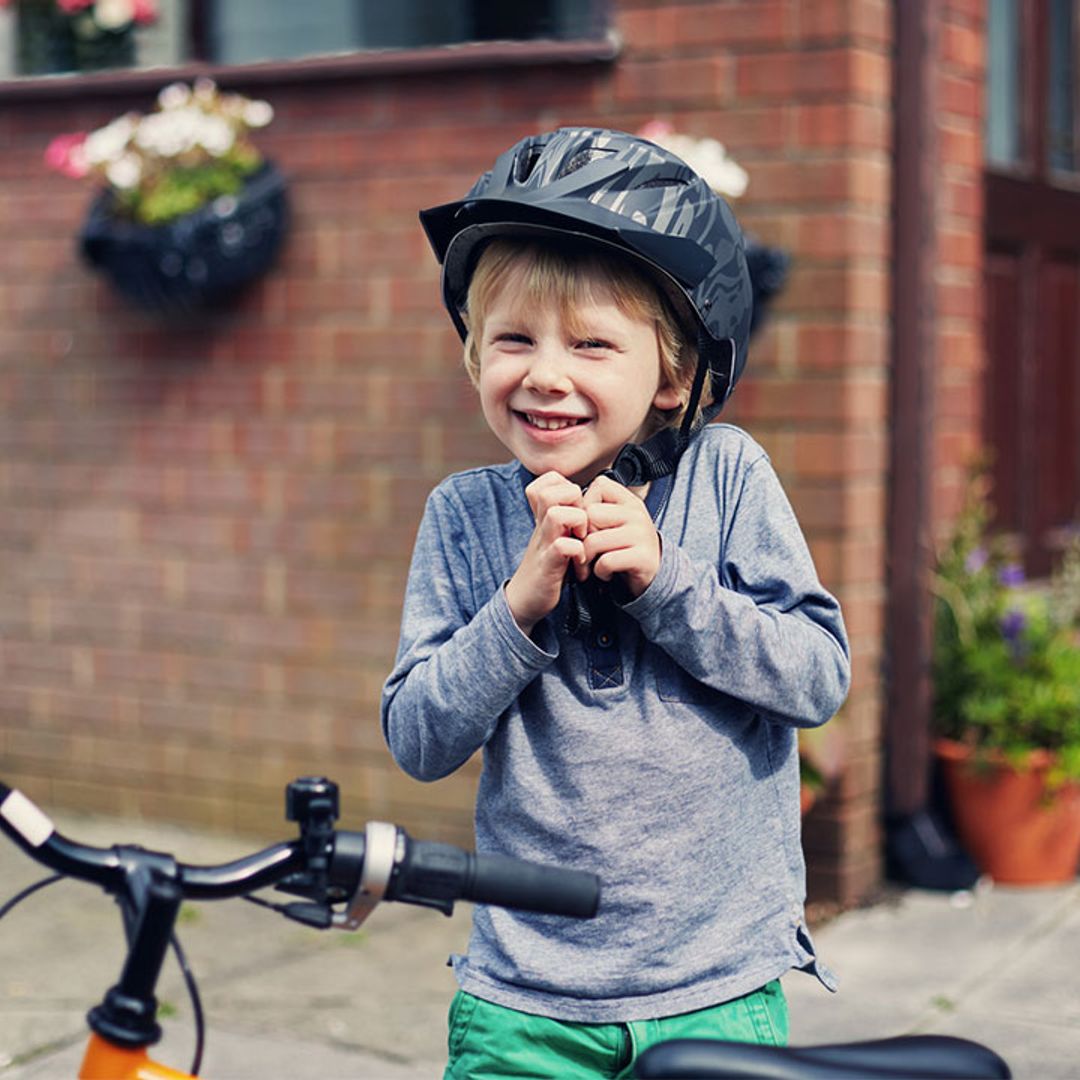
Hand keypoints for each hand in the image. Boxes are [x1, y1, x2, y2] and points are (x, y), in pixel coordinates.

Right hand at [505, 472, 587, 634]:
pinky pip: (562, 546)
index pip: (548, 480)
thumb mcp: (556, 534)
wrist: (526, 599)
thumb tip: (592, 498)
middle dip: (575, 501)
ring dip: (577, 523)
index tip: (578, 507)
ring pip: (555, 513)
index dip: (566, 485)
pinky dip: (576, 552)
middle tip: (583, 523)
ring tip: (582, 540)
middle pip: (550, 491)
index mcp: (545, 516)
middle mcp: (541, 526)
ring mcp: (542, 544)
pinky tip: (579, 563)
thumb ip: (567, 515)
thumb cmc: (549, 566)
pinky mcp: (547, 565)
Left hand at [581, 475, 660, 598]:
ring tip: (595, 562)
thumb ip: (595, 509)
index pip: (599, 486)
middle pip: (590, 514)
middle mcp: (637, 514)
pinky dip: (600, 572)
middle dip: (582, 535)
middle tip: (588, 549)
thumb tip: (568, 506)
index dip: (586, 505)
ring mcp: (641, 534)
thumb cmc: (623, 547)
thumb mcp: (613, 522)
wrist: (652, 574)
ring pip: (593, 541)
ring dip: (587, 558)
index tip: (590, 525)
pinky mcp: (643, 558)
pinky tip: (607, 573)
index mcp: (629, 501)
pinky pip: (606, 561)